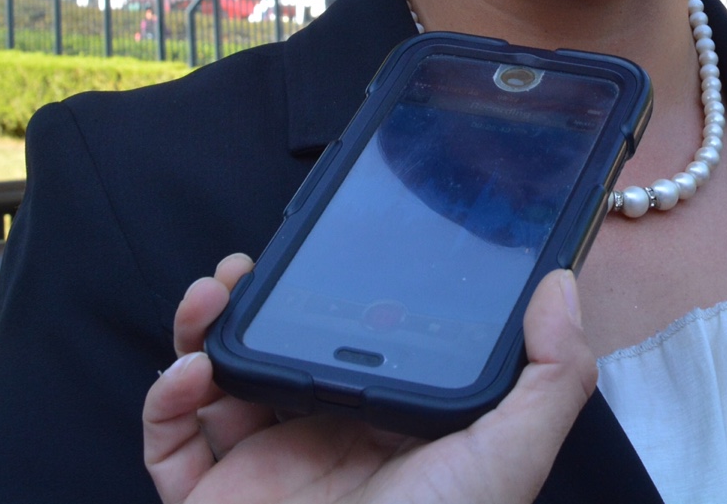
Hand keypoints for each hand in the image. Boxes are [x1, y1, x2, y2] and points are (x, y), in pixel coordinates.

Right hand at [143, 254, 596, 503]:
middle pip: (278, 350)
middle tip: (251, 265)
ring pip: (215, 383)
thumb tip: (562, 288)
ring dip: (204, 329)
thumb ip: (553, 375)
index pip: (359, 341)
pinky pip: (169, 443)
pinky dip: (164, 400)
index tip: (330, 248)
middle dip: (256, 298)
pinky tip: (189, 371)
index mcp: (390, 422)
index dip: (337, 292)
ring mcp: (263, 470)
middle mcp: (324, 438)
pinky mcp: (211, 501)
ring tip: (213, 295)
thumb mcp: (513, 455)